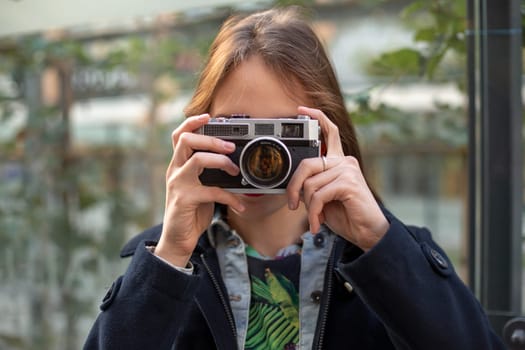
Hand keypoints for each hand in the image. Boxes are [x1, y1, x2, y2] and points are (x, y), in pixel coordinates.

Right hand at [155, 114, 244, 265]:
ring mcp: (178, 184)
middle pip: (187, 140)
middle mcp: (175, 170)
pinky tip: (240, 205)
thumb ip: (208, 174)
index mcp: (178, 165)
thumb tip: (233, 163)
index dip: (192, 122)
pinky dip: (230, 197)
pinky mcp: (185, 200)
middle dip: (211, 139)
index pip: (179, 135)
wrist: (177, 239)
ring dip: (221, 162)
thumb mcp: (199, 187)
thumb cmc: (191, 211)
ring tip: (236, 170)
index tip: (209, 115)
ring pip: (198, 160)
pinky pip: (211, 191)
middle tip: (231, 147)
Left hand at [287, 107, 388, 251]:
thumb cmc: (346, 215)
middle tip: (292, 204)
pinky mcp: (348, 183)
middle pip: (307, 164)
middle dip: (294, 187)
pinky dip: (314, 212)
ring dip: (308, 207)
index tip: (301, 110)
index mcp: (339, 162)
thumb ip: (313, 184)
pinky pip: (318, 195)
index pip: (330, 132)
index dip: (316, 118)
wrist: (368, 232)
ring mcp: (348, 170)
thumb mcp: (324, 197)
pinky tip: (319, 222)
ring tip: (316, 218)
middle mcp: (345, 162)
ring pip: (310, 184)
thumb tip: (294, 185)